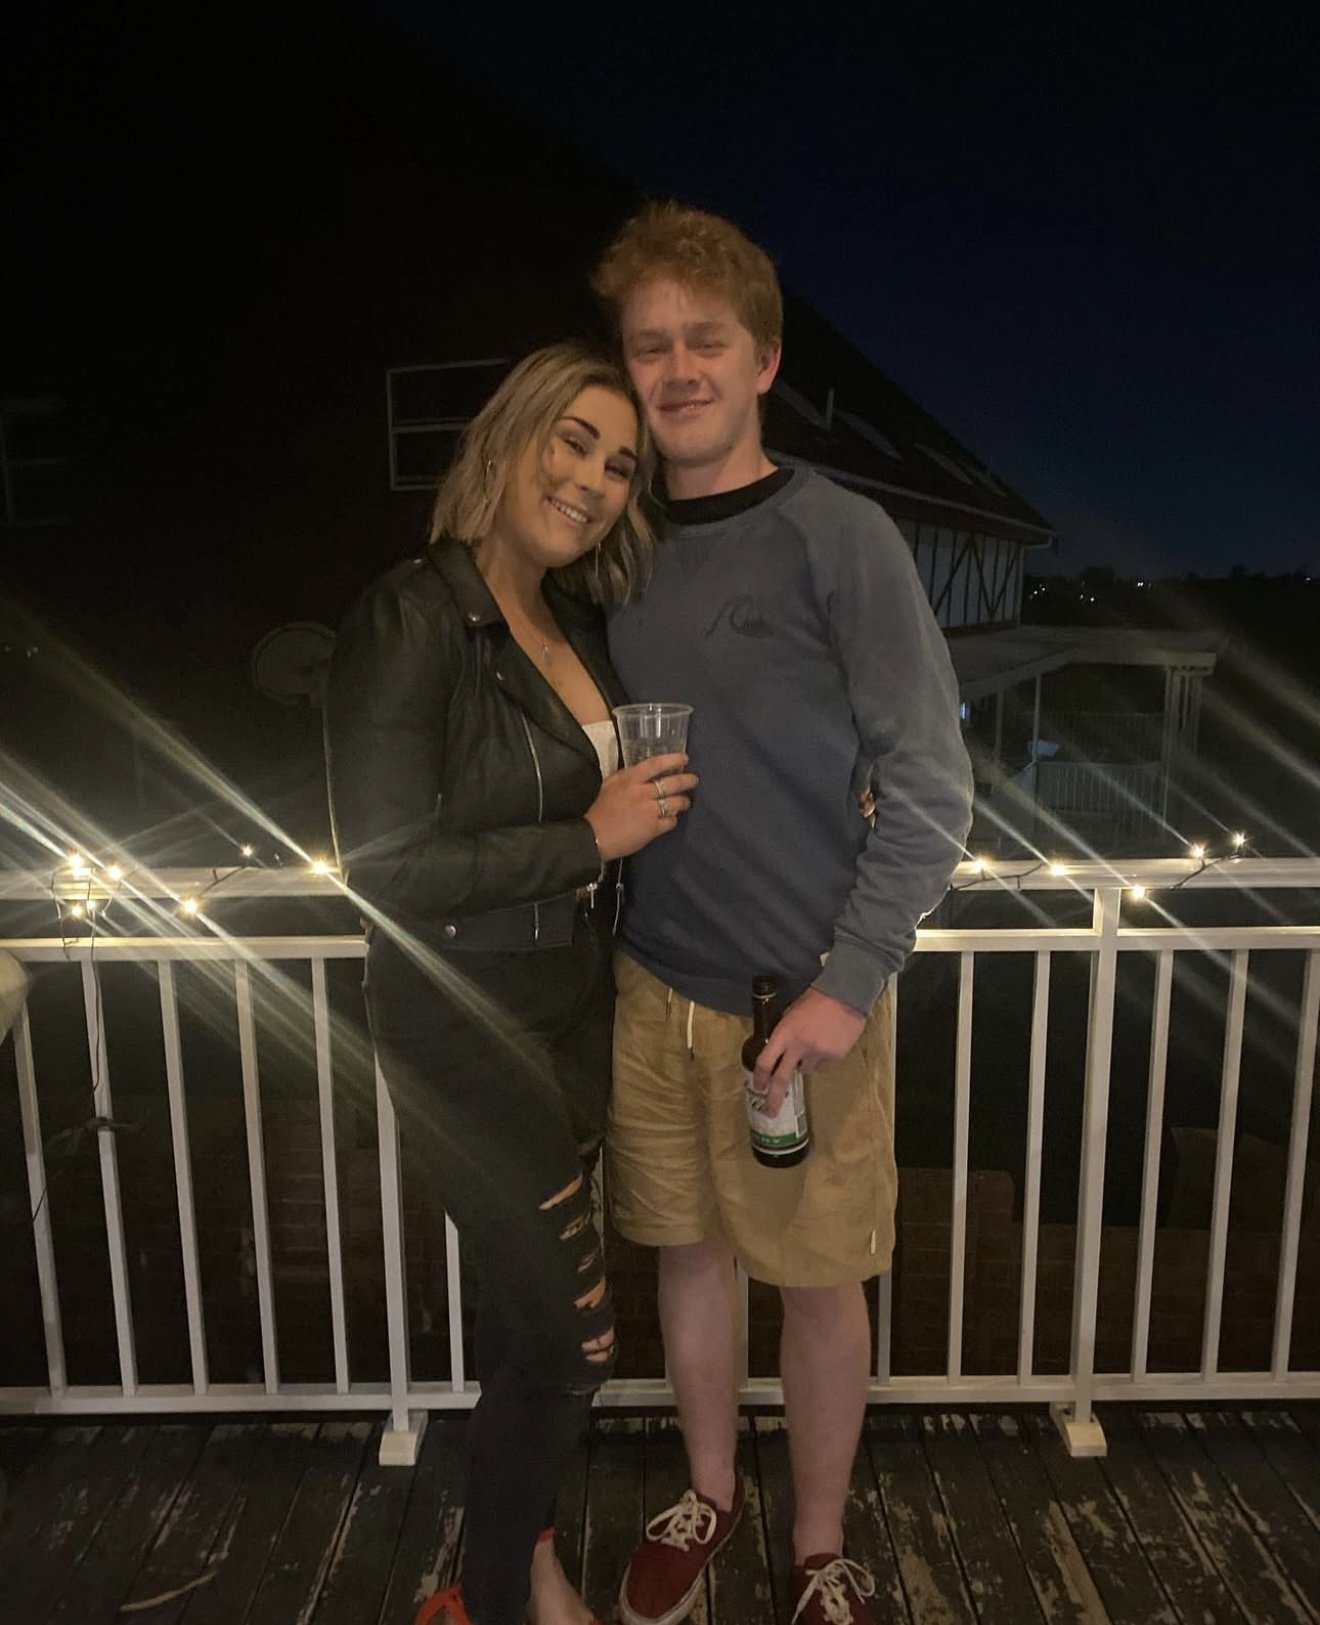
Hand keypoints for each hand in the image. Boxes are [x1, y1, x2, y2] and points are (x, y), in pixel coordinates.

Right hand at [585, 752, 698, 860]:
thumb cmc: (598, 810)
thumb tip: (640, 772)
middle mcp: (642, 793)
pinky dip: (673, 819)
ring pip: (675, 803)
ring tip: (686, 802)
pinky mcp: (652, 829)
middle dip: (687, 780)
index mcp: (630, 780)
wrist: (593, 836)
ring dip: (684, 802)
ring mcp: (649, 811)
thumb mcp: (609, 785)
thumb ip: (625, 777)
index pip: (656, 764)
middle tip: (694, 780)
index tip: (684, 759)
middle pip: (671, 783)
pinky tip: (671, 819)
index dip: (673, 760)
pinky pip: (670, 822)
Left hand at [752, 987, 865, 1117]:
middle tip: (770, 1111)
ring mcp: (817, 1054)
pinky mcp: (834, 1057)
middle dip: (774, 1098)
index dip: (760, 1077)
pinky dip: (821, 1060)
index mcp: (784, 1034)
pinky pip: (822, 1067)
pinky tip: (826, 1044)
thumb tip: (780, 1049)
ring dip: (805, 1064)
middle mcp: (798, 1047)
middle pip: (781, 1079)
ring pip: (805, 1071)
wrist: (845, 994)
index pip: (766, 1061)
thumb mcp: (791, 1012)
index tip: (758, 1086)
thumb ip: (785, 1033)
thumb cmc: (816, 999)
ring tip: (813, 1044)